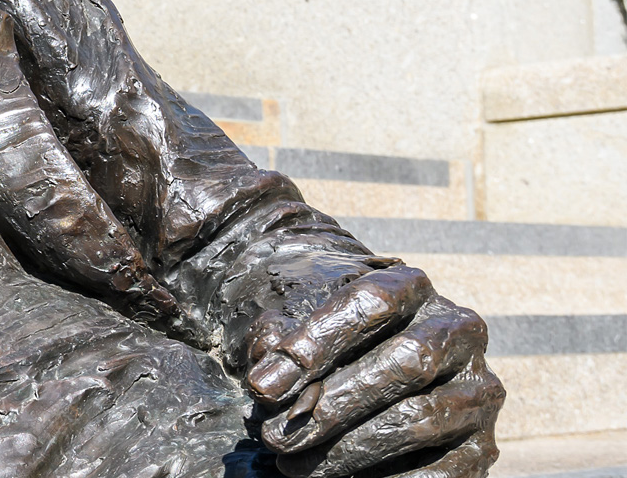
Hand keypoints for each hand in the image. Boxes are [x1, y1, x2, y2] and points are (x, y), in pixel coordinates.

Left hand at [246, 265, 502, 476]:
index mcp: (412, 286)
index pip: (371, 304)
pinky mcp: (483, 446)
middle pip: (407, 363)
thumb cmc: (317, 337)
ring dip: (349, 450)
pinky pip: (440, 472)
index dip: (316, 345)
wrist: (359, 366)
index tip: (261, 389)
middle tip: (273, 438)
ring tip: (291, 465)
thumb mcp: (290, 321)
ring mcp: (477, 390)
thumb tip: (270, 387)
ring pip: (421, 420)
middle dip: (333, 406)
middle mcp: (458, 332)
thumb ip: (277, 344)